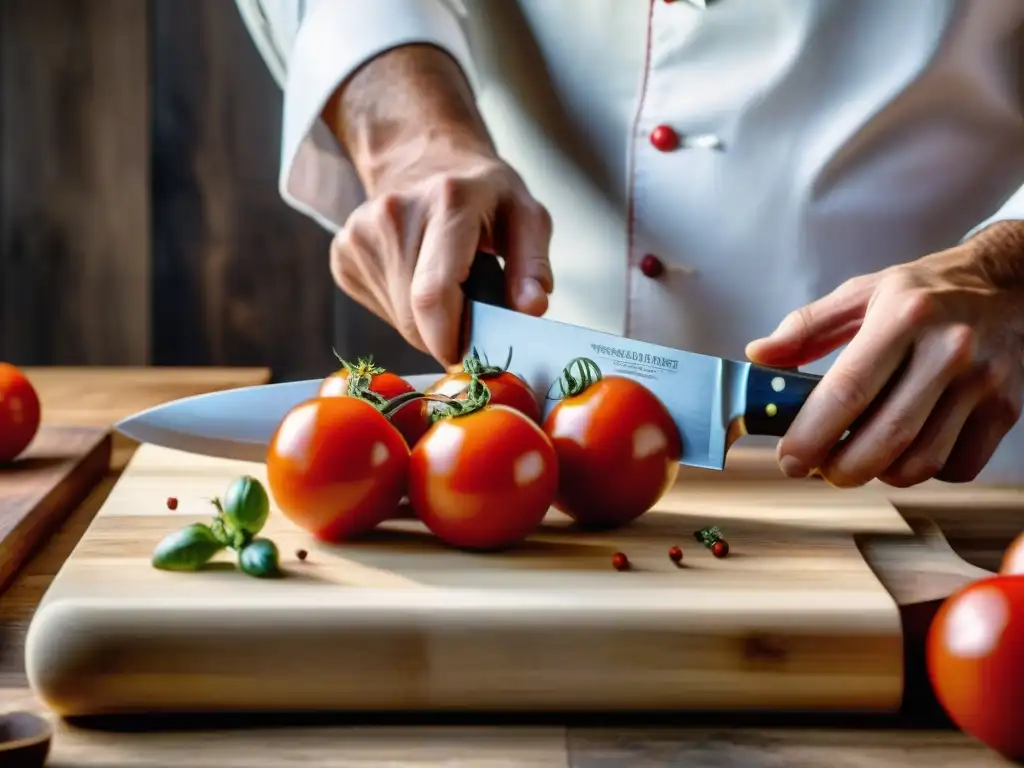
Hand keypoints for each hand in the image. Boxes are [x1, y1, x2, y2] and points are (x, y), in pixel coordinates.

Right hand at [325, 46, 552, 366]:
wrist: (421, 157)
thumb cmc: (482, 194)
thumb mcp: (526, 215)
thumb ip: (533, 264)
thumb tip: (530, 310)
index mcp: (448, 202)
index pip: (433, 295)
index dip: (450, 340)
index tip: (471, 355)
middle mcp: (395, 214)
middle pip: (415, 315)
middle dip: (447, 334)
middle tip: (471, 317)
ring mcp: (360, 233)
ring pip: (398, 319)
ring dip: (428, 324)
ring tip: (448, 287)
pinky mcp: (342, 252)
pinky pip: (381, 309)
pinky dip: (406, 312)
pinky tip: (418, 279)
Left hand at [746, 221, 1023, 487]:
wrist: (1008, 283)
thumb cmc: (924, 292)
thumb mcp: (861, 292)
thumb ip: (805, 326)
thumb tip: (759, 355)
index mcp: (902, 317)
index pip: (848, 390)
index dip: (812, 434)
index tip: (789, 459)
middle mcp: (948, 350)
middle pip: (886, 438)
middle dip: (840, 468)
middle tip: (819, 469)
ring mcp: (982, 383)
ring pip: (922, 462)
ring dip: (880, 473)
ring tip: (861, 456)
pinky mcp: (1006, 408)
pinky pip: (958, 466)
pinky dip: (925, 471)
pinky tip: (907, 449)